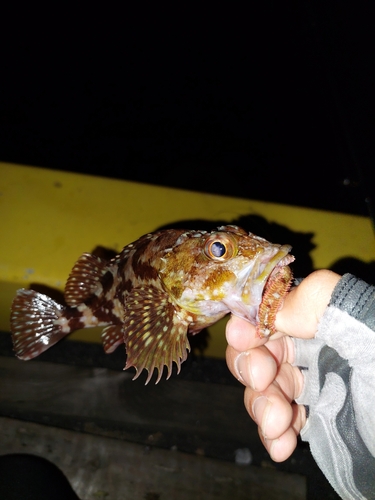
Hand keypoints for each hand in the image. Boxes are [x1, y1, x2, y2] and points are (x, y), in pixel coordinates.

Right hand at [225, 270, 340, 461]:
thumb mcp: (370, 330)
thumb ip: (322, 302)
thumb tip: (271, 305)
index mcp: (329, 319)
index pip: (275, 312)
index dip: (253, 321)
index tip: (243, 338)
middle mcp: (318, 350)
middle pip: (261, 350)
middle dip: (253, 366)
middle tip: (264, 381)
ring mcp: (316, 387)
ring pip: (264, 388)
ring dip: (261, 405)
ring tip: (277, 426)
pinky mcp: (317, 421)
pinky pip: (277, 422)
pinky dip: (271, 434)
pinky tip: (280, 445)